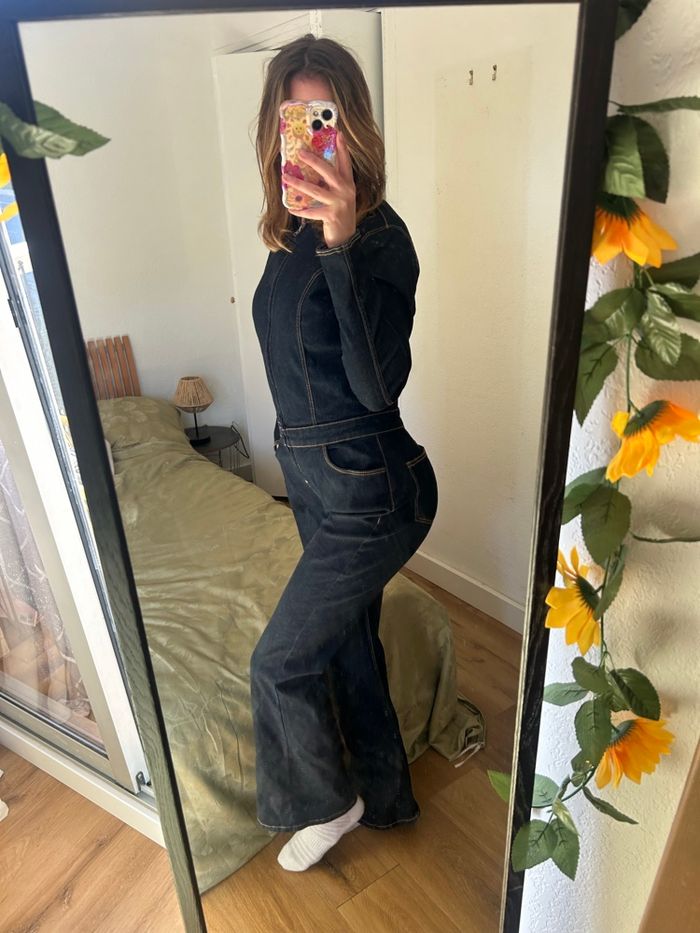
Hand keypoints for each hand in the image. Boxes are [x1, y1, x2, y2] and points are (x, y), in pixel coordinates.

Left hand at [284, 130, 356, 248]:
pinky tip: (291, 208)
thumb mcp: (341, 194)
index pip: (345, 162)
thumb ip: (333, 182)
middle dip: (314, 161)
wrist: (347, 236)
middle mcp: (345, 191)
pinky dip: (301, 211)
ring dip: (299, 183)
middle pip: (328, 172)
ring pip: (315, 190)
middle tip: (301, 152)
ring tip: (286, 177)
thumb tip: (315, 167)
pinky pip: (312, 212)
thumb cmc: (341, 212)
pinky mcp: (331, 216)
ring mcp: (339, 203)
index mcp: (348, 183)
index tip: (338, 133)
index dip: (342, 148)